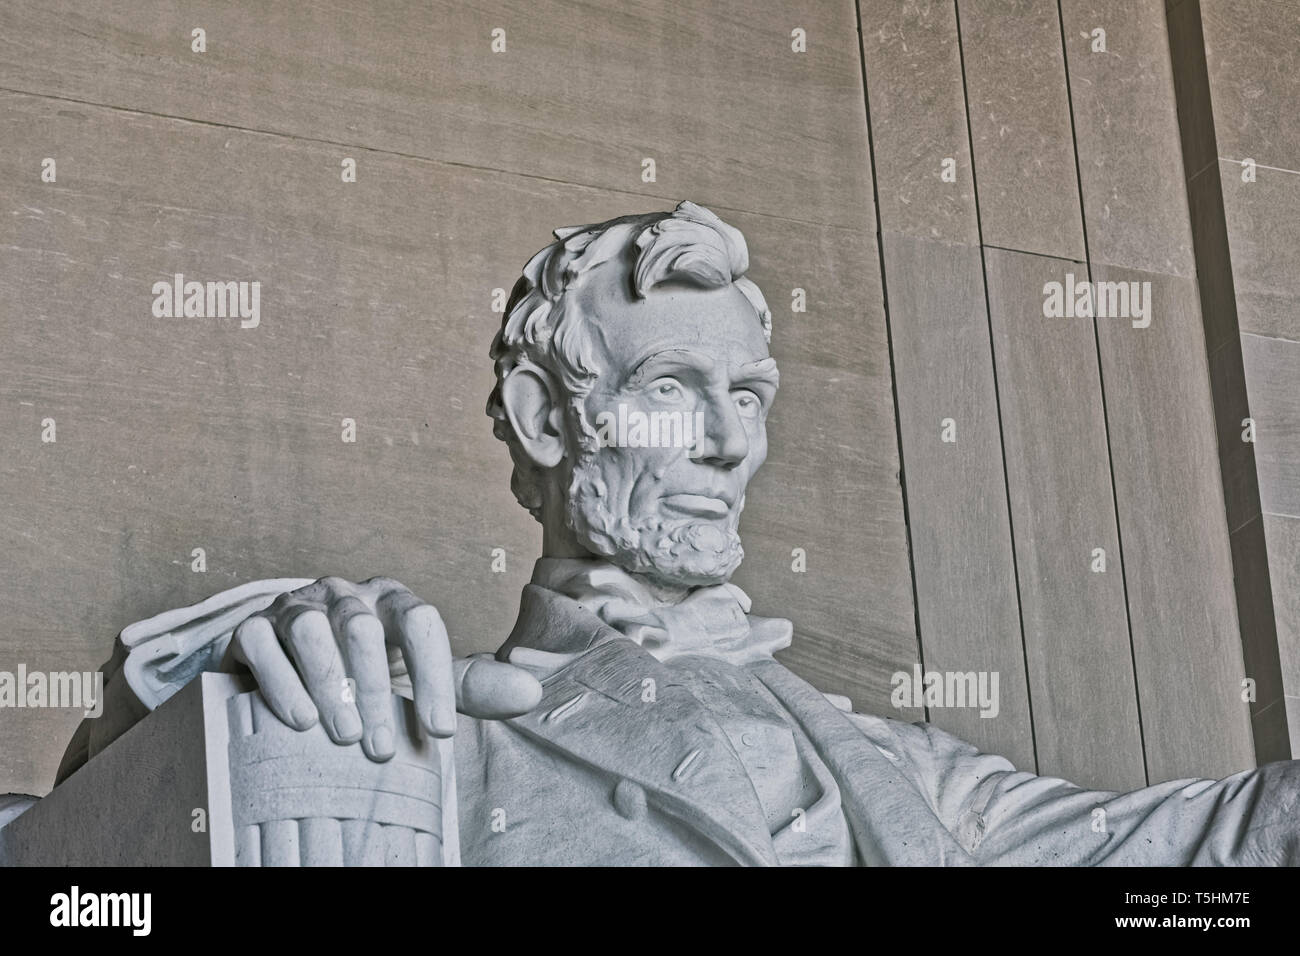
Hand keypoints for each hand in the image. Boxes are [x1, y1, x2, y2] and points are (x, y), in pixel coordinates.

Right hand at [225, 576, 542, 760]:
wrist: (288, 671)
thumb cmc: (365, 675)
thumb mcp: (419, 680)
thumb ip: (471, 687)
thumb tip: (532, 693)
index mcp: (392, 602)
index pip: (421, 622)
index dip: (433, 675)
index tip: (438, 733)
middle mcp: (345, 596)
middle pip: (364, 629)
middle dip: (377, 690)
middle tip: (383, 749)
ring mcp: (296, 607)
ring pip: (313, 629)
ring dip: (331, 684)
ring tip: (345, 736)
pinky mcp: (250, 628)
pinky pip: (261, 642)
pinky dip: (281, 680)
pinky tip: (299, 718)